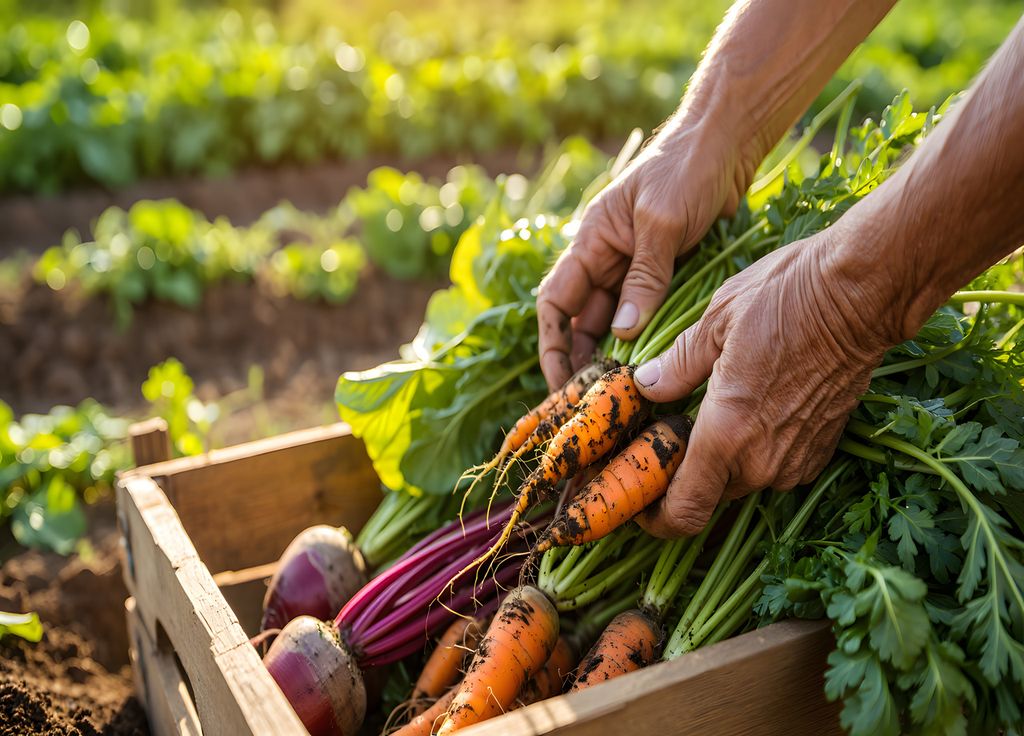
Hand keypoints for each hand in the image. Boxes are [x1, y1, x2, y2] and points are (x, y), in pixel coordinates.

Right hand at [537, 120, 755, 389]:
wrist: (727, 143)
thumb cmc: (686, 169)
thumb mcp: (662, 221)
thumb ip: (644, 276)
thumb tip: (622, 333)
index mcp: (591, 242)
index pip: (556, 303)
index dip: (553, 345)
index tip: (562, 382)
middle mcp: (606, 260)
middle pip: (585, 323)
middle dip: (587, 362)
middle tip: (601, 402)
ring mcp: (636, 270)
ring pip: (618, 325)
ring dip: (620, 357)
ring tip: (629, 394)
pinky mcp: (665, 276)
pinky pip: (650, 316)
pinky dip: (651, 342)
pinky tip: (659, 367)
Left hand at [634, 221, 900, 536]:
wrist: (864, 293)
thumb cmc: (789, 298)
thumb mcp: (715, 321)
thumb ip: (677, 366)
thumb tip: (647, 386)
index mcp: (727, 434)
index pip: (684, 512)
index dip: (655, 520)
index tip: (639, 503)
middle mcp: (763, 460)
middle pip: (708, 495)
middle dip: (682, 478)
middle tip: (665, 438)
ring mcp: (796, 459)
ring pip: (741, 480)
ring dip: (720, 461)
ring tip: (706, 415)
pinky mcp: (821, 449)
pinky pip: (773, 466)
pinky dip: (753, 450)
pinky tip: (747, 408)